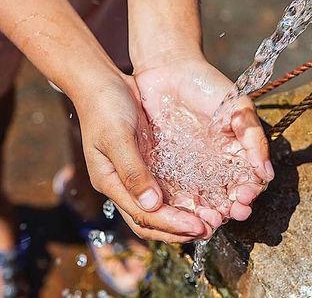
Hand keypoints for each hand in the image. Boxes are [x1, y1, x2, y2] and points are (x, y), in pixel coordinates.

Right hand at [73, 73, 211, 242]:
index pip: (142, 215)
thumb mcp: (117, 137)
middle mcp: (123, 183)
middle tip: (209, 229)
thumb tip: (152, 205)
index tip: (197, 227)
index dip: (170, 224)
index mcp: (110, 182)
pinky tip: (201, 198)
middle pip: (151, 220)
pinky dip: (182, 197)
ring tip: (210, 220)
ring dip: (182, 217)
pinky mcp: (147, 162)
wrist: (102, 82)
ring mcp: (135, 174)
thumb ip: (132, 171)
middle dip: (179, 229)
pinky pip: (166, 187)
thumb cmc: (104, 106)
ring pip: (159, 207)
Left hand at [134, 54, 273, 228]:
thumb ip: (254, 138)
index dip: (249, 193)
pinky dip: (182, 205)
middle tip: (227, 214)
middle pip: (227, 197)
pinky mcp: (168, 168)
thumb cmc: (207, 85)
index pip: (248, 182)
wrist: (168, 70)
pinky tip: (185, 210)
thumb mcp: (238, 107)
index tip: (244, 198)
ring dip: (207, 213)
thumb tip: (267, 174)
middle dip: (230, 210)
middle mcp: (216, 164)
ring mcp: (192, 168)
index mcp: (236, 152)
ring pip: (203, 199)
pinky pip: (177, 191)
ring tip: (207, 219)